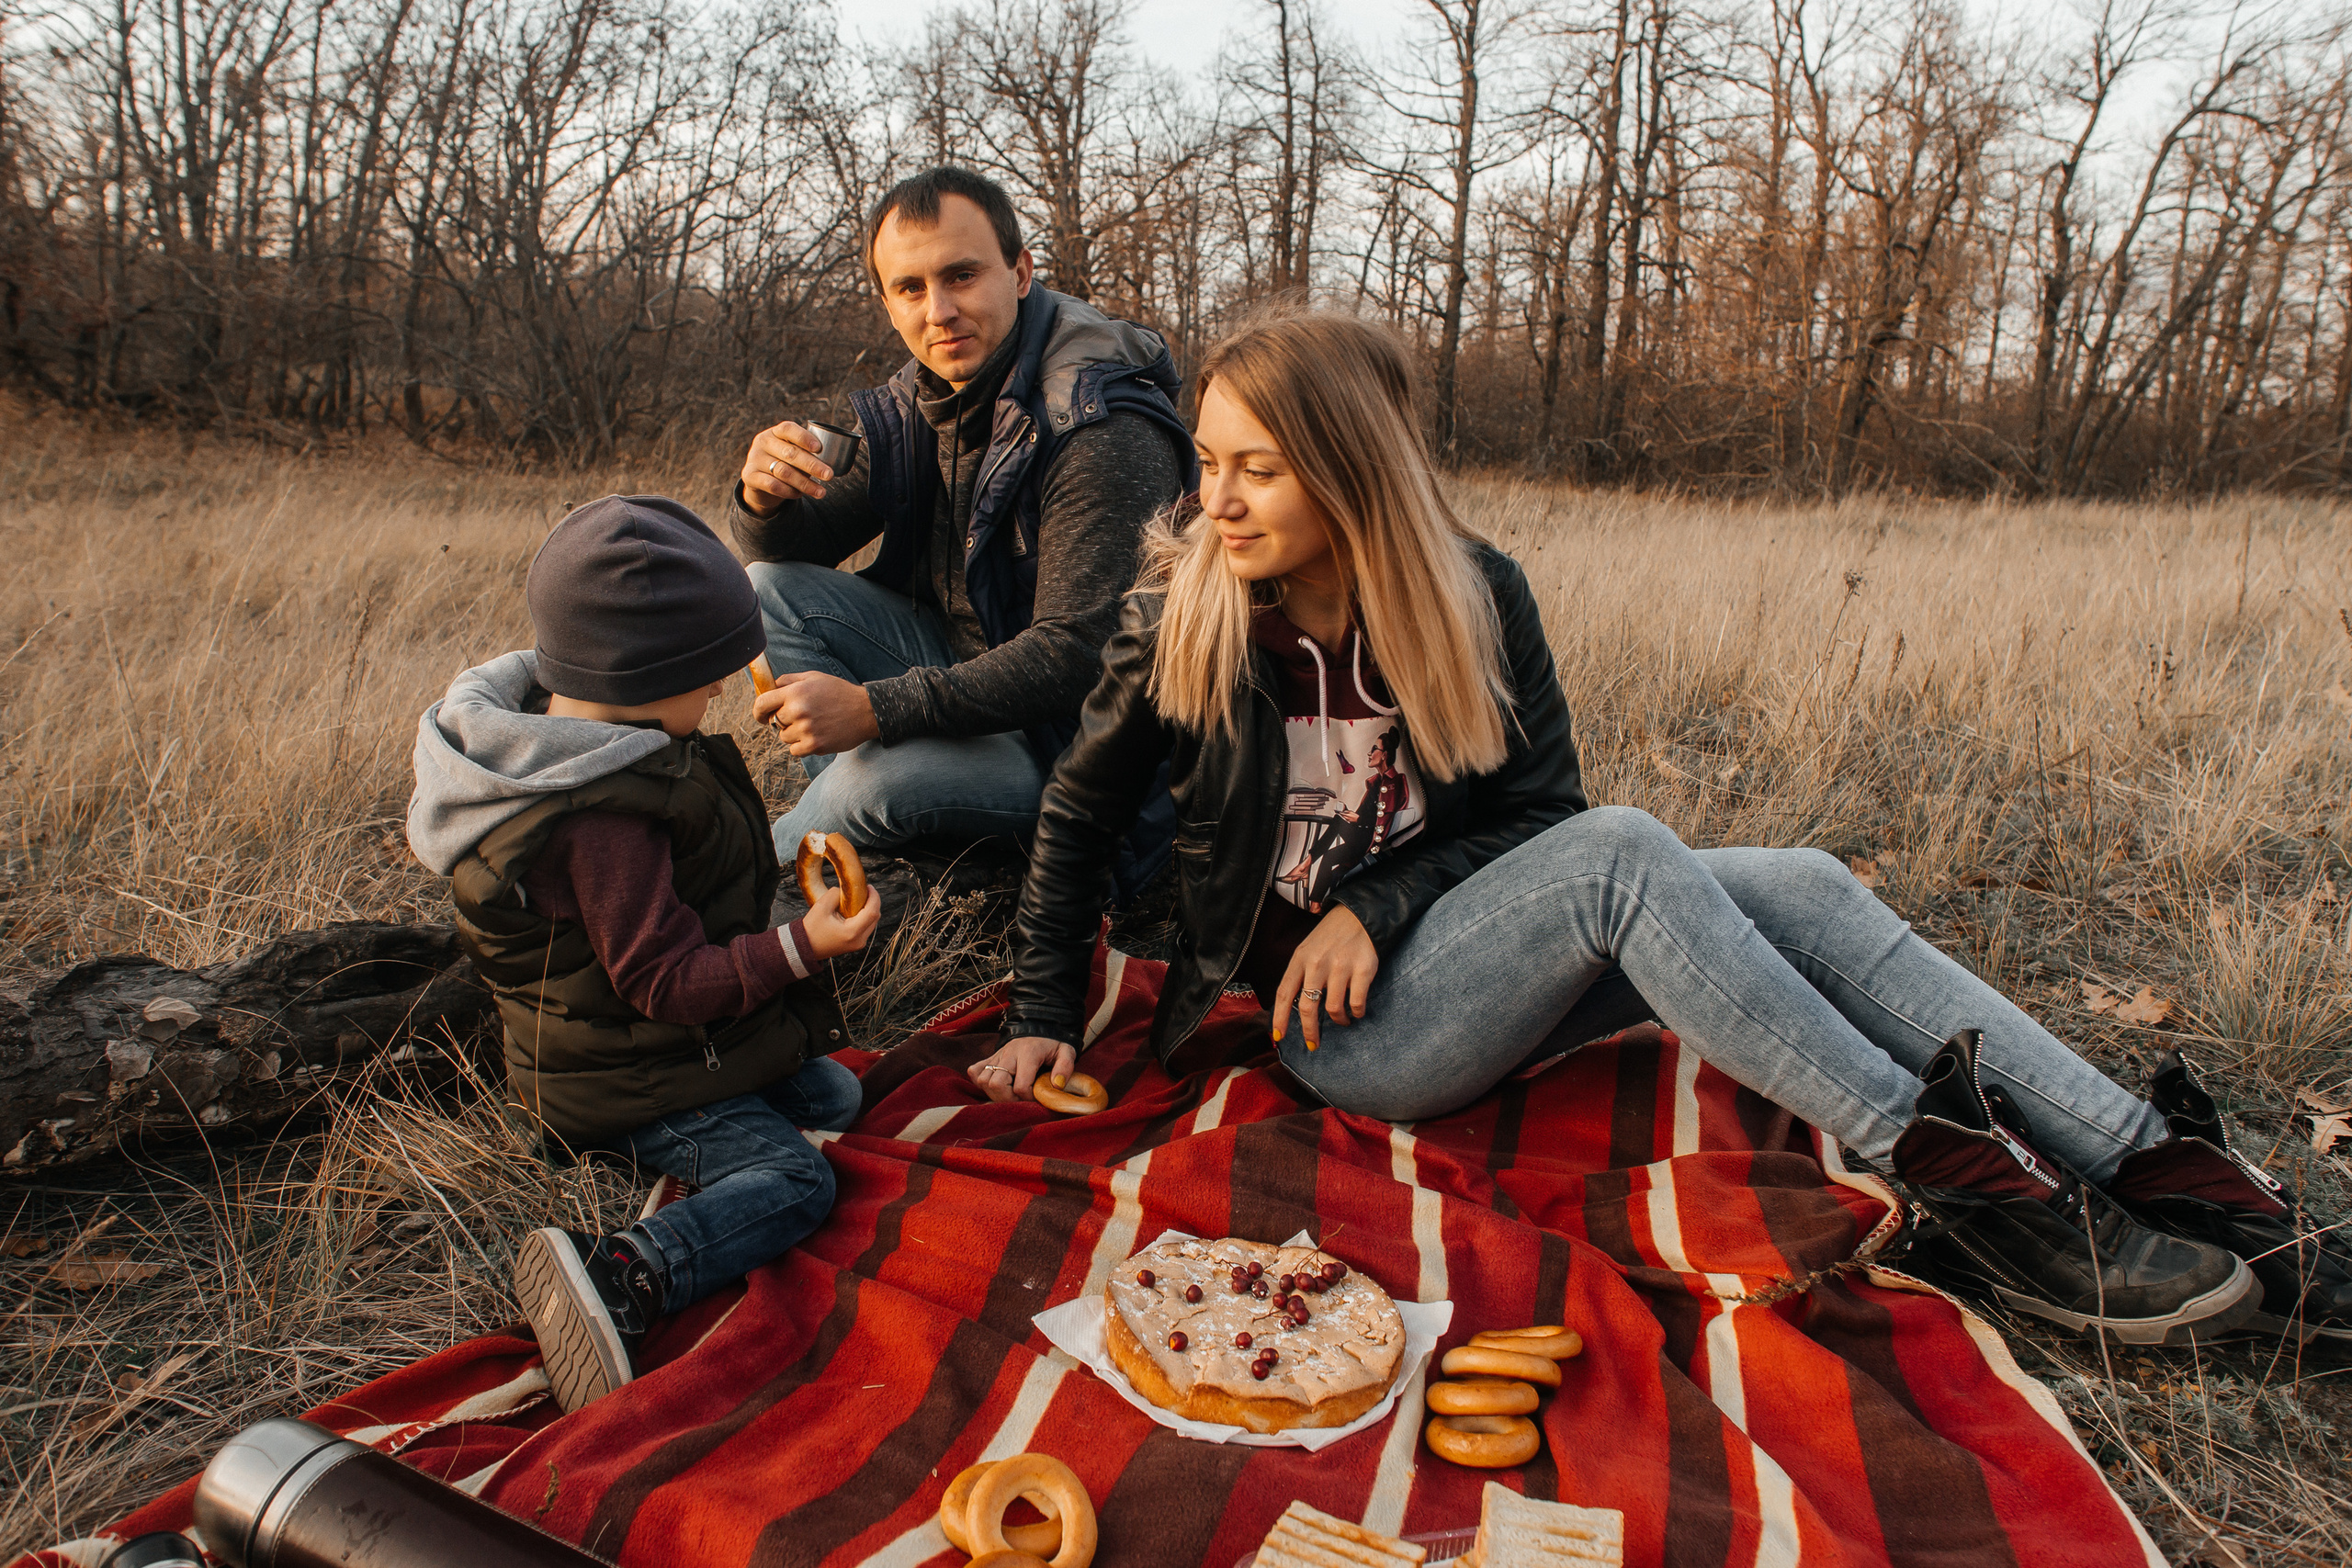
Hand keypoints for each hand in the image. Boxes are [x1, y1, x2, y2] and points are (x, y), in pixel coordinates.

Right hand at [739, 420, 838, 512]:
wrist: (760, 483)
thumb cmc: (786, 464)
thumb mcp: (795, 454)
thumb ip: (810, 453)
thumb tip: (841, 457)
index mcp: (775, 432)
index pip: (788, 429)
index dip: (804, 437)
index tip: (820, 448)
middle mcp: (763, 442)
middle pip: (790, 453)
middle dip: (812, 465)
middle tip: (830, 476)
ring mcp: (754, 458)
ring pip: (783, 472)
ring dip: (805, 483)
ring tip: (821, 492)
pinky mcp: (749, 476)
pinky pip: (772, 485)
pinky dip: (789, 491)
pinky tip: (800, 495)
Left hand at [753, 670, 879, 755]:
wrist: (866, 711)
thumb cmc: (839, 692)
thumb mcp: (814, 678)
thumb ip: (788, 681)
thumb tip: (768, 687)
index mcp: (796, 692)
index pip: (762, 703)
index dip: (758, 711)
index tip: (761, 716)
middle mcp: (799, 710)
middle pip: (774, 722)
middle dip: (783, 720)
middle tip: (801, 717)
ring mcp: (806, 729)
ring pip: (784, 737)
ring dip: (794, 733)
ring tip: (813, 725)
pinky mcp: (815, 745)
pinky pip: (794, 750)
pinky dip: (801, 746)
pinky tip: (816, 735)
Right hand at [796, 884, 880, 958]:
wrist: (805, 947)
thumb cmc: (811, 929)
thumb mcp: (821, 907)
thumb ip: (835, 894)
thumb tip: (845, 891)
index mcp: (852, 932)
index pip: (872, 912)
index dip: (874, 897)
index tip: (868, 886)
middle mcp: (859, 940)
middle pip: (875, 917)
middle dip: (873, 901)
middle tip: (864, 889)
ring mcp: (859, 944)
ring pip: (872, 922)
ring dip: (869, 908)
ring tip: (859, 897)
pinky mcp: (856, 944)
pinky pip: (866, 927)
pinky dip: (864, 916)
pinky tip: (855, 908)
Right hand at [969, 1035, 1076, 1103]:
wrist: (1039, 1025)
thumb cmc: (1053, 1042)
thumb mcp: (1066, 1051)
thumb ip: (1065, 1067)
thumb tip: (1056, 1085)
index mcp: (1028, 1054)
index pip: (1021, 1086)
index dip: (1028, 1098)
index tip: (1037, 1097)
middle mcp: (1009, 1054)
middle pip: (996, 1084)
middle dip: (1008, 1099)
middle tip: (1021, 1098)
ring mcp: (997, 1056)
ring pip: (982, 1080)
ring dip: (994, 1093)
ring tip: (1010, 1093)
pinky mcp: (990, 1057)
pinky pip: (974, 1071)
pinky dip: (981, 1082)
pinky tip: (996, 1085)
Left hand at [1272, 904, 1376, 1050]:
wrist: (1358, 915)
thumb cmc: (1330, 937)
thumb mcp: (1307, 950)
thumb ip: (1299, 974)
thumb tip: (1291, 1008)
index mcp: (1300, 959)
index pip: (1284, 993)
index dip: (1280, 1018)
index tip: (1279, 1037)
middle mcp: (1317, 963)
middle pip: (1307, 1006)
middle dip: (1310, 1031)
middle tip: (1313, 1044)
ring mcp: (1340, 967)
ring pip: (1333, 1008)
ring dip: (1338, 1021)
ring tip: (1343, 1020)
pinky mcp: (1363, 970)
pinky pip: (1357, 1003)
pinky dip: (1357, 1013)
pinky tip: (1357, 1012)